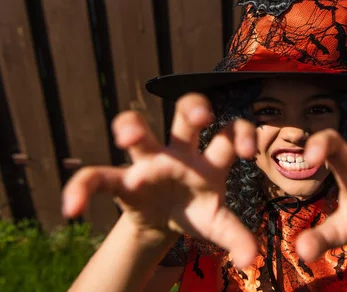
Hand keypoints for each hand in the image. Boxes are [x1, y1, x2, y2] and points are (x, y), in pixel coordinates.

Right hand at [62, 93, 257, 267]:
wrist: (166, 222)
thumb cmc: (196, 212)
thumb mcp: (217, 224)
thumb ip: (235, 237)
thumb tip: (250, 260)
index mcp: (208, 160)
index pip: (230, 131)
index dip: (242, 131)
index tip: (248, 152)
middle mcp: (180, 152)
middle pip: (184, 113)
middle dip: (192, 107)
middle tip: (198, 116)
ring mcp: (149, 161)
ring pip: (137, 127)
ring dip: (130, 126)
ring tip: (128, 138)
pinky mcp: (121, 180)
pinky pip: (96, 176)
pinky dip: (82, 189)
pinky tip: (73, 208)